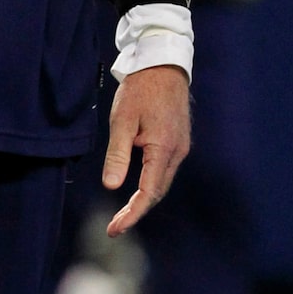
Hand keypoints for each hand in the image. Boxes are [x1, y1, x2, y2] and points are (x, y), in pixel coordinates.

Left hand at [103, 65, 190, 236]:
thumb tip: (111, 185)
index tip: (115, 229)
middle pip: (158, 192)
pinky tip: (136, 188)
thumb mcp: (122, 121)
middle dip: (137, 211)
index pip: (149, 193)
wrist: (163, 64)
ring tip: (122, 213)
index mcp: (164, 148)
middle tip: (114, 227)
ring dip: (143, 199)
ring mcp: (181, 147)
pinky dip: (150, 184)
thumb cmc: (140, 89)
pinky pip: (164, 170)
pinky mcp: (178, 141)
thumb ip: (117, 154)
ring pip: (162, 182)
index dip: (132, 214)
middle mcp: (177, 152)